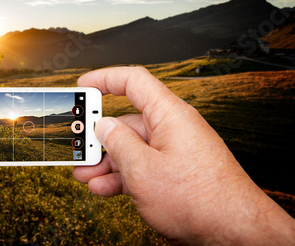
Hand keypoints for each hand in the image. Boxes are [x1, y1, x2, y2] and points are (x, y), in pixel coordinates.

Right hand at [73, 67, 294, 244]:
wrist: (233, 233)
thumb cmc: (199, 200)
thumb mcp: (143, 169)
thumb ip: (118, 143)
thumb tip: (104, 127)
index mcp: (169, 115)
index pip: (134, 82)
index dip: (105, 79)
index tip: (83, 86)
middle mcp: (172, 129)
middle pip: (127, 121)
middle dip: (98, 137)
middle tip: (77, 147)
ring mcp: (173, 152)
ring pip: (131, 148)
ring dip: (106, 162)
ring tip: (84, 175)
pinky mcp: (174, 173)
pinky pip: (142, 166)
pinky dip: (121, 176)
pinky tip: (103, 188)